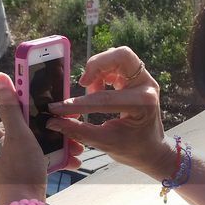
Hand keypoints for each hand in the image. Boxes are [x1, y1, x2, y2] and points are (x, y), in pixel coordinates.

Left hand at [0, 72, 80, 204]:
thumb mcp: (18, 133)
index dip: (44, 110)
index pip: (23, 112)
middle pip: (35, 128)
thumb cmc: (20, 170)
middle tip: (75, 135)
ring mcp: (13, 160)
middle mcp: (2, 145)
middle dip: (57, 131)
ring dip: (61, 146)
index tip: (62, 112)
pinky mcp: (23, 173)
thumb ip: (10, 106)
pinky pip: (43, 160)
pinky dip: (57, 160)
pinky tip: (72, 162)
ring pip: (42, 144)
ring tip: (78, 150)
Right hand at [46, 47, 177, 179]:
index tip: (57, 108)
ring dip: (99, 70)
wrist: (151, 149)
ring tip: (92, 91)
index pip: (105, 98)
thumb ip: (78, 131)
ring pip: (118, 56)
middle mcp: (147, 86)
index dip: (78, 104)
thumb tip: (53, 121)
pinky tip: (98, 90)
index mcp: (144, 104)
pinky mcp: (137, 76)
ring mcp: (144, 78)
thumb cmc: (132, 149)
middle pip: (122, 55)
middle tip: (83, 83)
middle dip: (97, 65)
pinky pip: (117, 62)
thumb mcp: (105, 143)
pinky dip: (102, 72)